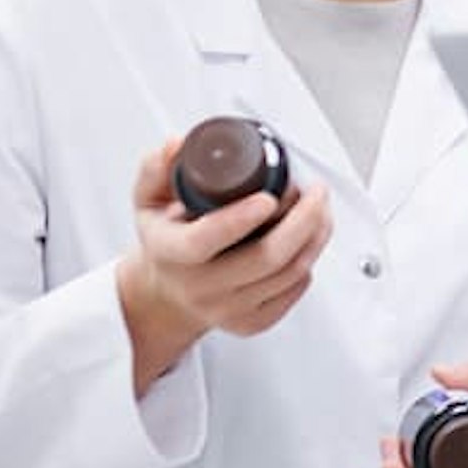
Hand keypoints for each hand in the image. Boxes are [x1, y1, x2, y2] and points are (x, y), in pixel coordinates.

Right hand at [115, 139, 331, 388]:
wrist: (168, 292)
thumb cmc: (166, 240)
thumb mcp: (147, 201)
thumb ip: (156, 168)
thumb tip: (177, 144)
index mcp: (170, 254)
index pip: (204, 241)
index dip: (239, 219)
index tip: (268, 196)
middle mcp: (198, 288)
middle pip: (264, 259)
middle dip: (302, 221)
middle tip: (315, 192)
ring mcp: (227, 310)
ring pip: (288, 274)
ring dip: (314, 236)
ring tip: (319, 208)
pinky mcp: (251, 323)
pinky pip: (294, 291)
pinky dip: (310, 259)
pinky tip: (310, 238)